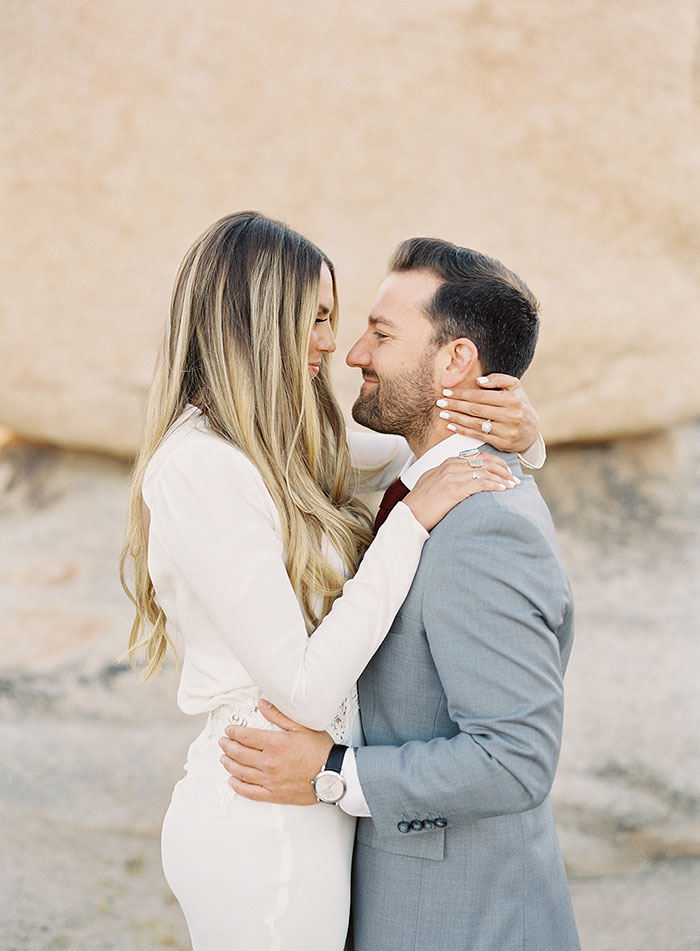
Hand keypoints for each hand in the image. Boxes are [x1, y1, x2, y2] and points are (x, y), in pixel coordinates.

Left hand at [218, 699, 333, 804]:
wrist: (334, 774)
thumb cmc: (320, 750)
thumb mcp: (302, 726)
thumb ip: (279, 715)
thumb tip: (262, 704)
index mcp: (275, 743)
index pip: (246, 736)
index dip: (234, 732)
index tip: (229, 730)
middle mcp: (269, 762)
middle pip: (240, 754)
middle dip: (228, 746)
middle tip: (223, 742)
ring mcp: (270, 780)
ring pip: (242, 772)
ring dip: (229, 764)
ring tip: (223, 758)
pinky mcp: (274, 794)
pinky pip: (250, 792)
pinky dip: (238, 786)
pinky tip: (232, 781)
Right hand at [403, 451, 516, 530]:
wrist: (409, 515)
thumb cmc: (420, 503)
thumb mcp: (432, 482)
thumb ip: (446, 476)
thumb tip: (461, 479)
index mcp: (447, 463)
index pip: (477, 456)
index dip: (494, 462)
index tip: (504, 470)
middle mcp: (451, 467)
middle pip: (484, 461)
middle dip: (502, 469)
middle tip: (513, 478)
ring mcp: (452, 477)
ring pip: (485, 471)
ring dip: (502, 478)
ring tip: (512, 485)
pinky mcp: (454, 490)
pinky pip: (480, 483)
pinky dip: (494, 485)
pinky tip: (503, 489)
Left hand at [435, 374, 539, 452]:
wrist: (531, 431)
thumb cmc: (518, 404)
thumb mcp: (514, 387)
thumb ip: (498, 379)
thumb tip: (478, 381)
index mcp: (513, 400)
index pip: (481, 396)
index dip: (462, 394)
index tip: (447, 391)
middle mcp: (511, 416)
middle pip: (476, 410)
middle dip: (455, 405)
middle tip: (440, 402)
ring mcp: (506, 431)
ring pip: (475, 423)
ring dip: (456, 418)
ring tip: (442, 413)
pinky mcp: (502, 443)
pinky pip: (478, 436)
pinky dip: (462, 430)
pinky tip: (451, 425)